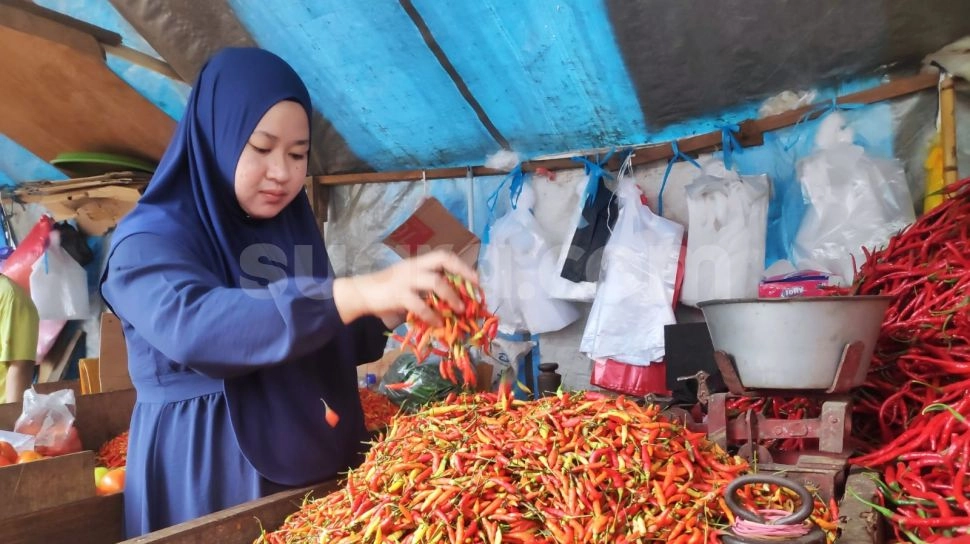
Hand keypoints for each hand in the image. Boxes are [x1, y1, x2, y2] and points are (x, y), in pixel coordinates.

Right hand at [333, 250, 478, 325]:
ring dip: (451, 296)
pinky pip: (420, 305)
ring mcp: (406, 279)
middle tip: (474, 289)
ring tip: (459, 310)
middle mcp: (414, 267)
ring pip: (435, 282)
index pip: (444, 256)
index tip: (476, 278)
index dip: (462, 265)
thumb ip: (427, 289)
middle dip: (462, 272)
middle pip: (442, 260)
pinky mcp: (398, 295)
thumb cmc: (387, 290)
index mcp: (417, 263)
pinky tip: (438, 323)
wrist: (361, 293)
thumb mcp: (409, 283)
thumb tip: (452, 303)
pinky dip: (432, 315)